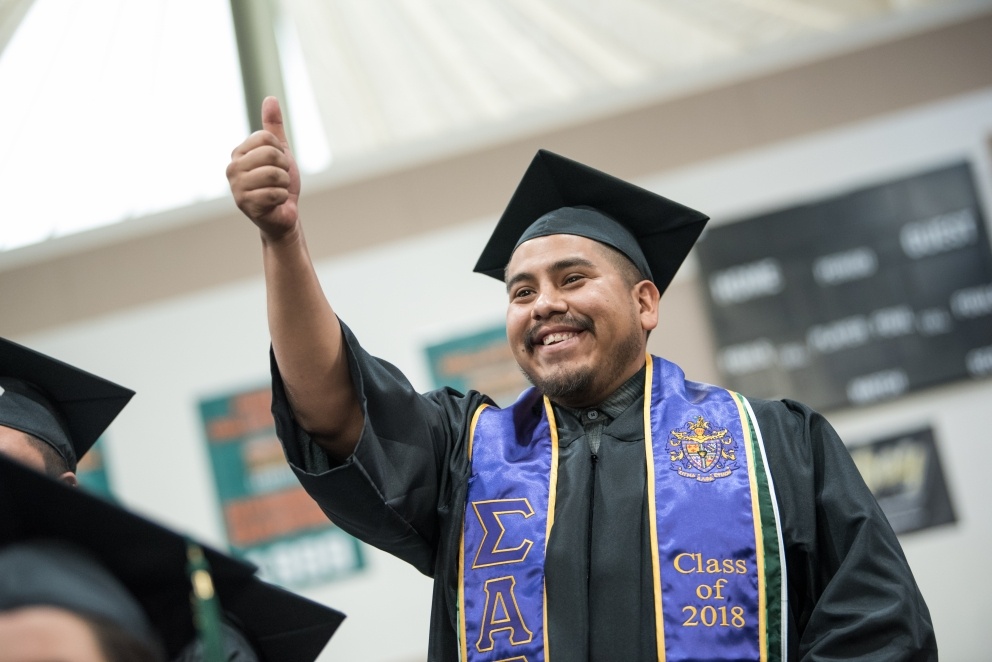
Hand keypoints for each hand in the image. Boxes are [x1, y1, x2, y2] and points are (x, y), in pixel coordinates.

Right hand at [226, 97, 300, 240]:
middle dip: (284, 169)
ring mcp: (236, 187)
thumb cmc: (280, 183)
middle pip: (270, 154)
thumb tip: (270, 98)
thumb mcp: (280, 152)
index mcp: (239, 153)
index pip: (266, 138)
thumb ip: (273, 127)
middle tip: (279, 181)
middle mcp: (232, 168)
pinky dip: (281, 198)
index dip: (280, 151)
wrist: (283, 215)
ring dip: (284, 184)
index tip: (277, 164)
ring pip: (275, 174)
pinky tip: (274, 203)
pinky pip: (275, 193)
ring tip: (277, 191)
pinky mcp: (245, 204)